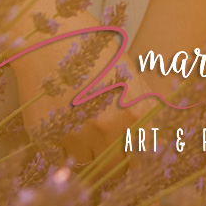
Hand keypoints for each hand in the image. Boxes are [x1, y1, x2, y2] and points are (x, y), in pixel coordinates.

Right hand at [9, 13, 159, 162]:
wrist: (49, 37)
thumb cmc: (95, 51)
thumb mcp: (131, 76)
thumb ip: (145, 113)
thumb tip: (159, 143)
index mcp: (132, 112)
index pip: (144, 157)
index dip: (140, 160)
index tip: (135, 157)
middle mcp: (105, 128)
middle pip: (115, 168)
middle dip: (114, 160)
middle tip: (108, 144)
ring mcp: (74, 134)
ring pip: (87, 163)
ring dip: (88, 152)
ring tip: (83, 126)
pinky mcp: (46, 136)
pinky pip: (60, 159)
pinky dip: (63, 149)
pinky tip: (63, 124)